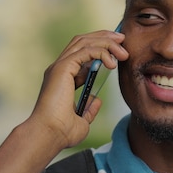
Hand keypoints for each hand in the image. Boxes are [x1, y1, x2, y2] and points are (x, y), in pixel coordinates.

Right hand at [26, 29, 127, 148]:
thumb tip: (97, 100)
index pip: (81, 52)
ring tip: (122, 51)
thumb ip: (89, 108)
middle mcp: (59, 68)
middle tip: (123, 40)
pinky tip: (112, 63)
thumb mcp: (82, 120)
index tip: (118, 50)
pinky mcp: (62, 68)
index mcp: (62, 78)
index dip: (100, 46)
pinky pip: (85, 51)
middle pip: (82, 41)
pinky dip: (101, 52)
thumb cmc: (61, 132)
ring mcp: (59, 67)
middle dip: (104, 37)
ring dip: (106, 42)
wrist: (50, 135)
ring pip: (84, 42)